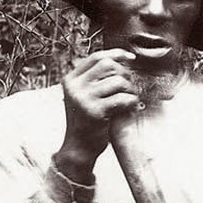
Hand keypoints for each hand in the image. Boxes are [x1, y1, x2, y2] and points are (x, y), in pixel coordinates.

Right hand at [55, 49, 140, 179]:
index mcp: (70, 79)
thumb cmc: (88, 121)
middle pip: (108, 65)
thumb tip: (120, 61)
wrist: (79, 147)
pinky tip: (131, 109)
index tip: (130, 58)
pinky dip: (132, 102)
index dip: (116, 54)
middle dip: (125, 74)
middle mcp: (74, 86)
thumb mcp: (84, 96)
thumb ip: (95, 80)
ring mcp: (83, 98)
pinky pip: (123, 98)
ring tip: (130, 100)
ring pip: (118, 81)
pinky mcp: (95, 112)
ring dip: (130, 90)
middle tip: (129, 88)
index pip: (96, 57)